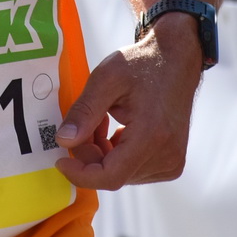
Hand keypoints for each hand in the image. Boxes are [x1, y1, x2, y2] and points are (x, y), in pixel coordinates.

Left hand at [54, 13, 201, 188]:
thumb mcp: (106, 78)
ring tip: (102, 121)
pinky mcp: (172, 162)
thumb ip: (84, 111)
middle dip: (89, 154)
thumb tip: (63, 141)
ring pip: (120, 174)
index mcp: (151, 135)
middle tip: (83, 124)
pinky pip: (133, 170)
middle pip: (112, 174)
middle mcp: (167, 155)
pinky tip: (116, 131)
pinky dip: (116, 155)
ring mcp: (172, 162)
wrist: (176, 60)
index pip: (110, 176)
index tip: (61, 160)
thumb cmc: (142, 64)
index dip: (80, 174)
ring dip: (101, 154)